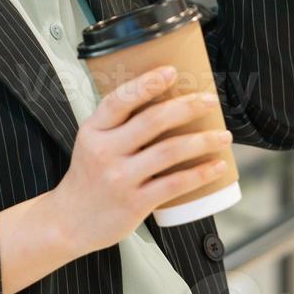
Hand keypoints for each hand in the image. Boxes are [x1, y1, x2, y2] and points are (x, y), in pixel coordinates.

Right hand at [49, 65, 230, 256]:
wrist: (69, 222)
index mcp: (93, 130)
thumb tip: (164, 100)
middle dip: (187, 107)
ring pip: (169, 151)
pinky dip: (200, 173)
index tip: (171, 71)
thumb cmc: (89, 176)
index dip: (146, 83)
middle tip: (210, 100)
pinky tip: (217, 166)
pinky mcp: (135, 203)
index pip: (119, 100)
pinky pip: (174, 184)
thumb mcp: (91, 142)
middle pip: (152, 121)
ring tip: (224, 135)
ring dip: (202, 140)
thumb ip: (119, 124)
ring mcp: (120, 178)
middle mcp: (104, 152)